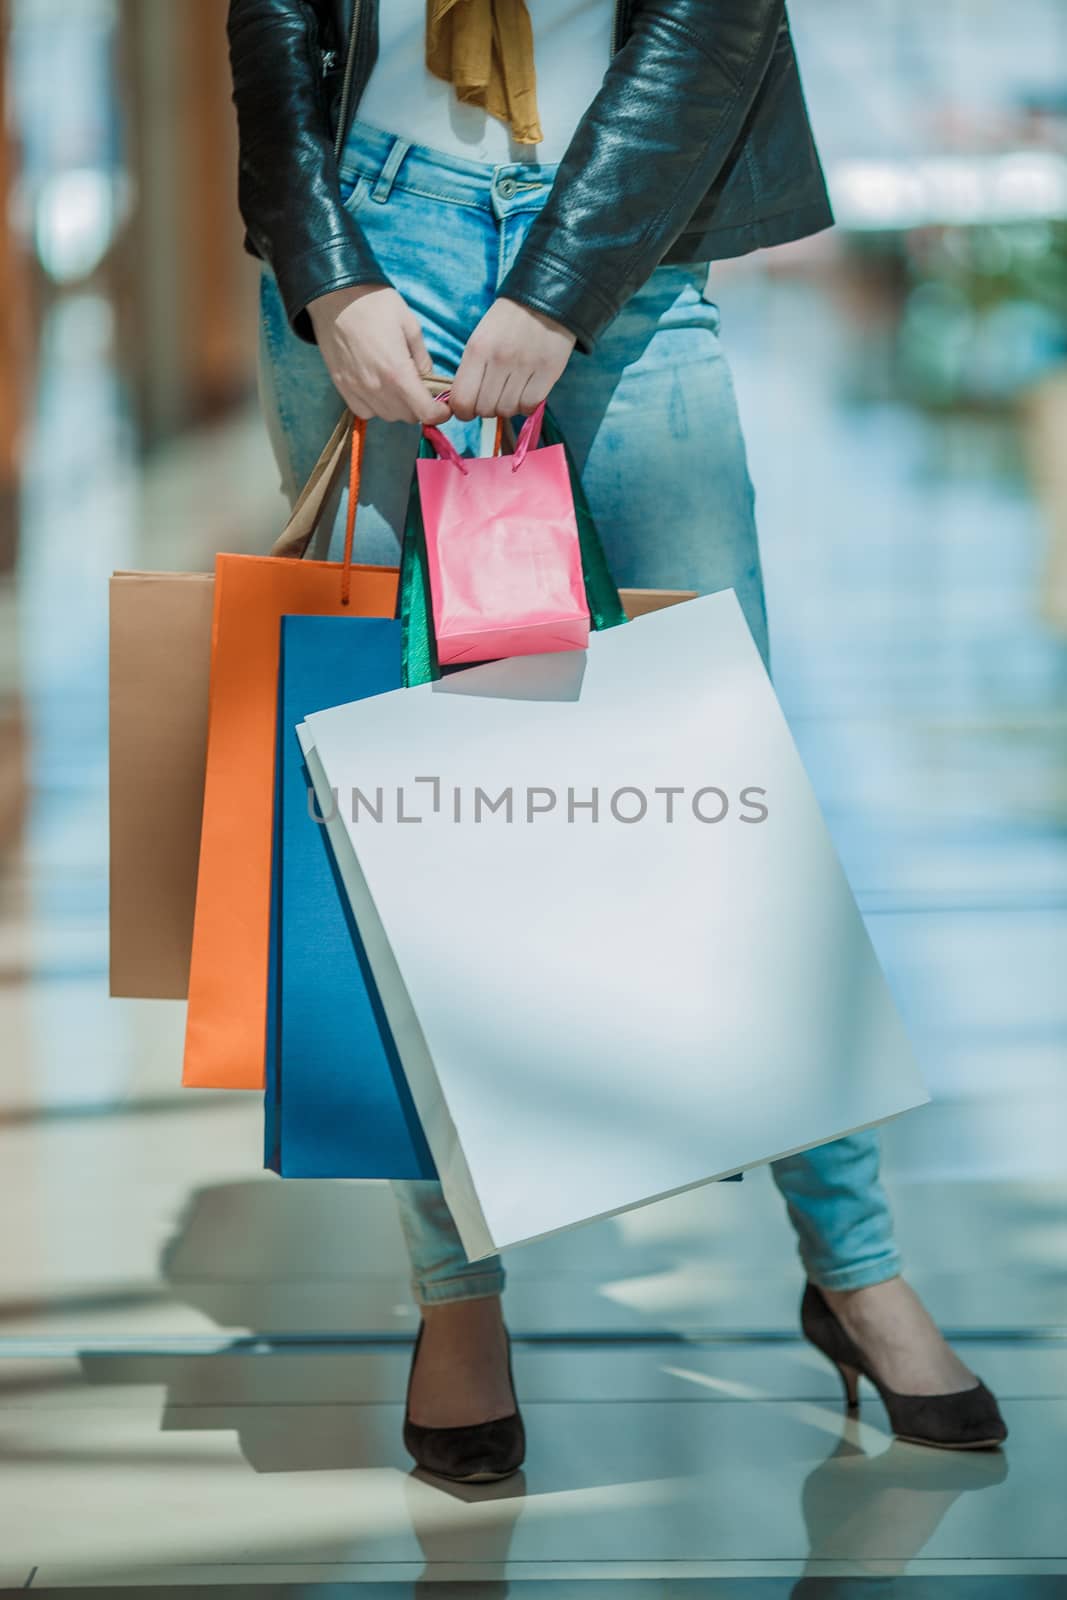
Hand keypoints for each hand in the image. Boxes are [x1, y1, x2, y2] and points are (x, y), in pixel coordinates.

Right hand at [307, 283, 451, 425]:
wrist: (334, 297)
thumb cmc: (375, 304)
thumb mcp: (410, 324)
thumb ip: (422, 358)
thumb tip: (428, 379)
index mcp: (397, 372)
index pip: (425, 412)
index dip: (439, 413)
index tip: (443, 406)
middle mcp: (376, 388)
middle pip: (408, 416)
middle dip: (420, 407)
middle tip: (421, 388)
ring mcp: (357, 390)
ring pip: (387, 416)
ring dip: (399, 407)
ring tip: (399, 385)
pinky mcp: (342, 387)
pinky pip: (365, 412)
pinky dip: (377, 407)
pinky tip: (379, 388)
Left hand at [449, 298, 576, 420]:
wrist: (544, 298)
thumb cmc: (508, 321)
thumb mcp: (480, 338)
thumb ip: (472, 370)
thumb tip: (465, 404)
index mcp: (477, 349)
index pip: (462, 400)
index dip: (463, 412)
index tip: (468, 410)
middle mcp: (499, 359)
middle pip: (485, 409)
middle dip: (485, 409)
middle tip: (492, 397)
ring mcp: (525, 366)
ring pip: (507, 410)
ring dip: (507, 407)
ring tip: (510, 392)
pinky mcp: (548, 371)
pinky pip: (530, 405)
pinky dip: (526, 405)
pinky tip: (526, 393)